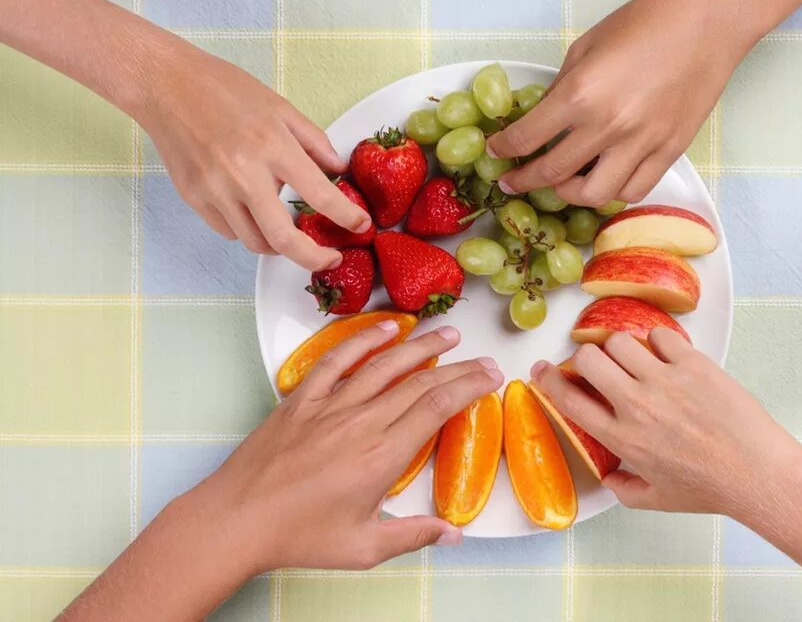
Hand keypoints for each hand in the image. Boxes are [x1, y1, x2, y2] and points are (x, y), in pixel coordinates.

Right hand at [137, 48, 370, 269]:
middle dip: (313, 259)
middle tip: (330, 259)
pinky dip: (248, 230)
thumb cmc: (223, 88)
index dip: (347, 217)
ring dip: (279, 245)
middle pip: (284, 240)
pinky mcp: (194, 199)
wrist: (165, 84)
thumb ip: (314, 141)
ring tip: (290, 232)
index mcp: (272, 147)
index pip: (320, 195)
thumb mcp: (280, 107)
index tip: (361, 226)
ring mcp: (215, 191)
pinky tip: (253, 211)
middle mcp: (243, 175)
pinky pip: (229, 231)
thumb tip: (338, 170)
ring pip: (255, 242)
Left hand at [183, 322, 502, 571]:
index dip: (469, 387)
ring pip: (385, 365)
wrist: (235, 520)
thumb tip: (453, 533)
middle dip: (458, 367)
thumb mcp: (362, 548)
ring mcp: (329, 406)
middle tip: (483, 359)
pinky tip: (386, 328)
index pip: (436, 408)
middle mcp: (360, 423)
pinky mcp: (302, 399)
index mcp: (380, 457)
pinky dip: (363, 340)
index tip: (490, 377)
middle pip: (420, 383)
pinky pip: (337, 360)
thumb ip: (413, 536)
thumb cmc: (296, 537)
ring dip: (420, 346)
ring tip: (447, 334)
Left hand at [486, 0, 746, 205]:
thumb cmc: (648, 24)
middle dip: (524, 180)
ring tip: (562, 183)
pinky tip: (604, 179)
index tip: (497, 152)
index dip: (504, 148)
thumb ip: (562, 87)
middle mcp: (608, 126)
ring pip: (593, 195)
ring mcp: (641, 144)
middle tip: (514, 180)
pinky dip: (613, 192)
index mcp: (582, 94)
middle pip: (552, 173)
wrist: (708, 23)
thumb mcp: (587, 47)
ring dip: (569, 194)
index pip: (527, 137)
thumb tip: (543, 116)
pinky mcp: (669, 152)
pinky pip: (633, 191)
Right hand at [529, 329, 801, 516]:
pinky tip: (664, 356)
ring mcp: (664, 380)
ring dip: (619, 348)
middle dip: (585, 359)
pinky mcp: (693, 364)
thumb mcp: (656, 499)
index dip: (548, 380)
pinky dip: (656, 342)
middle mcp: (636, 405)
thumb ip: (624, 489)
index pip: (568, 399)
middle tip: (596, 365)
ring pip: (620, 341)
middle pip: (588, 359)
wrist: (756, 472)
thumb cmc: (709, 489)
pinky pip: (660, 336)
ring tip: (632, 359)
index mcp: (621, 438)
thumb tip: (608, 478)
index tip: (542, 370)